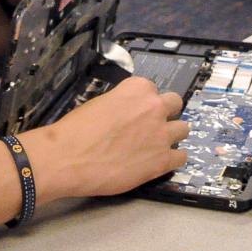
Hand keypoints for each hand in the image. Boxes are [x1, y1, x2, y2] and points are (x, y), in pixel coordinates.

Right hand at [41, 76, 188, 197]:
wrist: (68, 157)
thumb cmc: (77, 130)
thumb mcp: (100, 103)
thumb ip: (122, 104)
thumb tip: (127, 115)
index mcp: (137, 88)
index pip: (152, 89)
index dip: (145, 102)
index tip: (139, 111)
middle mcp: (154, 107)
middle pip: (175, 103)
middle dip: (165, 113)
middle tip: (152, 125)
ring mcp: (161, 134)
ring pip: (183, 129)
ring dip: (172, 135)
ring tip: (158, 144)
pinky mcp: (162, 160)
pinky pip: (181, 157)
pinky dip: (173, 159)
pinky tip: (161, 162)